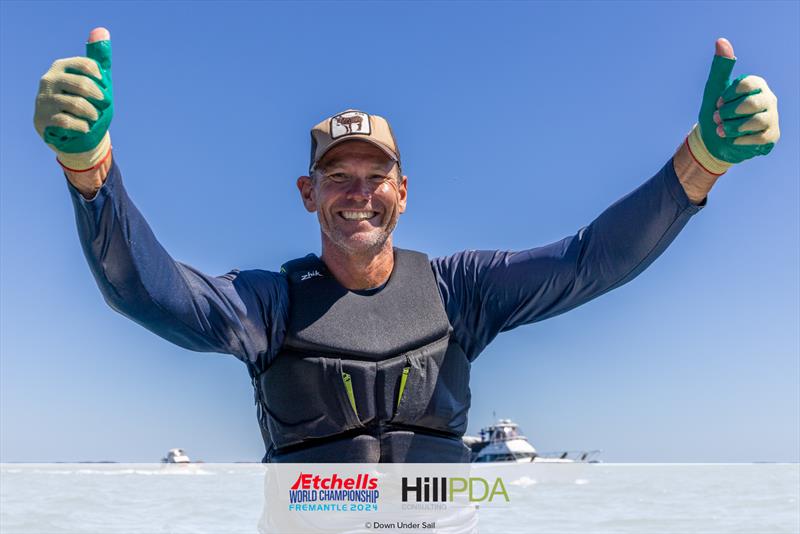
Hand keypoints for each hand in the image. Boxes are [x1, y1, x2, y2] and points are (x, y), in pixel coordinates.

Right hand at [33, 27, 112, 170]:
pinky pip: (68, 121)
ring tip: (94, 117)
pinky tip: (85, 127)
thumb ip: (99, 59)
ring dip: (92, 114)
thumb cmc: (85, 102)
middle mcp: (49, 80)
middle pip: (82, 85)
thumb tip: (101, 30)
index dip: (101, 79)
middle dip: (99, 98)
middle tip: (103, 104)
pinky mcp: (43, 118)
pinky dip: (82, 126)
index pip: (86, 65)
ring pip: (77, 104)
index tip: (104, 86)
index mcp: (62, 67)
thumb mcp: (95, 82)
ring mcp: (45, 99)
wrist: (67, 131)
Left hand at [687, 38, 779, 174]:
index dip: (727, 96)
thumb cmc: (716, 111)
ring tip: (722, 130)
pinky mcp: (772, 135)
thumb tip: (721, 40)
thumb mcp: (714, 90)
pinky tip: (732, 139)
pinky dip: (739, 140)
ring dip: (731, 128)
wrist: (713, 141)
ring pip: (755, 122)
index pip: (746, 84)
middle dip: (727, 114)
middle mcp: (768, 98)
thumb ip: (720, 67)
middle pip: (751, 104)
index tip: (719, 102)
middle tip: (717, 118)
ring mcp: (772, 117)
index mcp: (756, 85)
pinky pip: (758, 138)